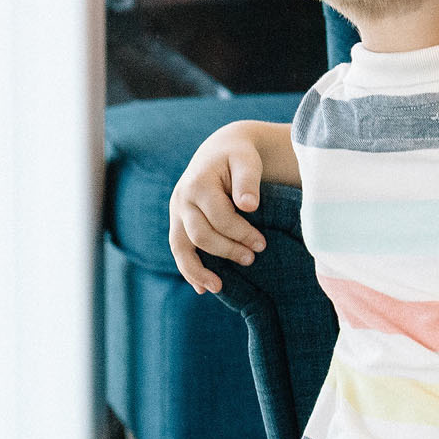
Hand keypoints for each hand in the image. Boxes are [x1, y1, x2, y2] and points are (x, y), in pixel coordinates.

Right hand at [166, 126, 268, 293]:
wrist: (220, 150)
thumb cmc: (238, 157)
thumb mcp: (246, 161)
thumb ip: (248, 181)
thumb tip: (248, 206)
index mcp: (198, 183)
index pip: (219, 217)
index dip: (241, 233)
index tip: (262, 244)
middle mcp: (182, 198)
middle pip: (201, 234)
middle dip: (228, 249)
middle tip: (252, 257)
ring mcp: (176, 212)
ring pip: (181, 247)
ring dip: (199, 270)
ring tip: (218, 287)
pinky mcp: (177, 222)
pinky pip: (178, 249)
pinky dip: (188, 269)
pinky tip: (201, 288)